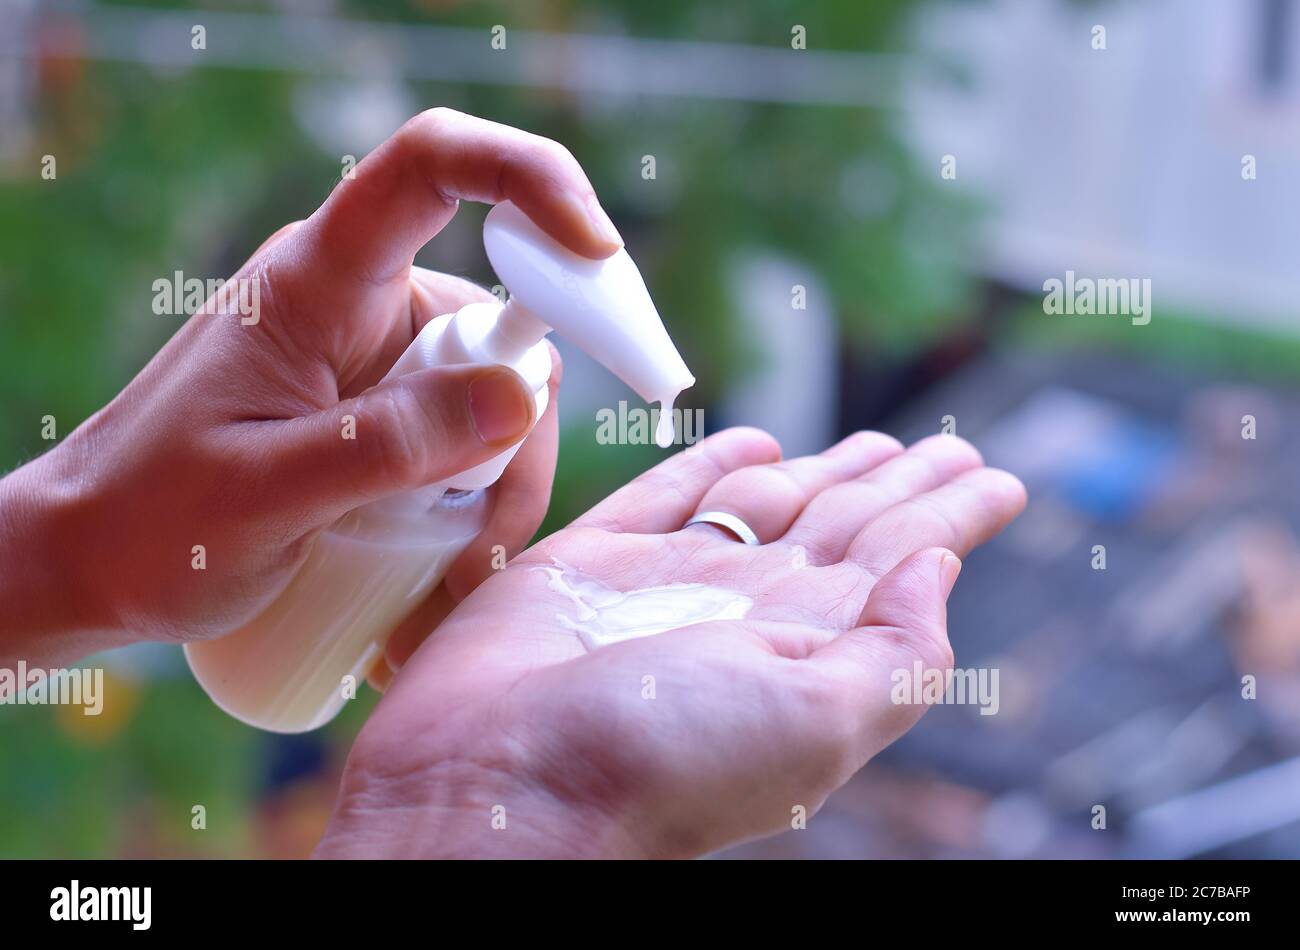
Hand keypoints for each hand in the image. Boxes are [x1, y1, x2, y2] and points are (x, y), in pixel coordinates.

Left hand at [0, 109, 622, 664]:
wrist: (93, 564)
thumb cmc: (150, 522)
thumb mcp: (263, 493)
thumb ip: (386, 443)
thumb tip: (525, 393)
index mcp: (317, 281)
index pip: (430, 168)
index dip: (528, 178)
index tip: (598, 256)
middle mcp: (362, 304)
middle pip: (502, 331)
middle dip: (516, 445)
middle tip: (479, 553)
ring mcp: (380, 362)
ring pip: (500, 402)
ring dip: (496, 497)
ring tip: (446, 588)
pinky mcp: (389, 413)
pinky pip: (471, 442)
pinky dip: (475, 510)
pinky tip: (440, 579)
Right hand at [317, 427, 1027, 857]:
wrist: (496, 787)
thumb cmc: (657, 765)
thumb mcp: (815, 724)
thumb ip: (893, 653)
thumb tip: (938, 565)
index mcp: (808, 648)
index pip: (899, 561)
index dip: (951, 516)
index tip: (997, 478)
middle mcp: (744, 612)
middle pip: (844, 526)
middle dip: (899, 485)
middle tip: (948, 445)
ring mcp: (666, 585)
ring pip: (765, 504)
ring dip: (823, 470)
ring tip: (874, 443)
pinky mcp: (589, 562)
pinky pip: (665, 494)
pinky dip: (710, 465)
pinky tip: (752, 447)